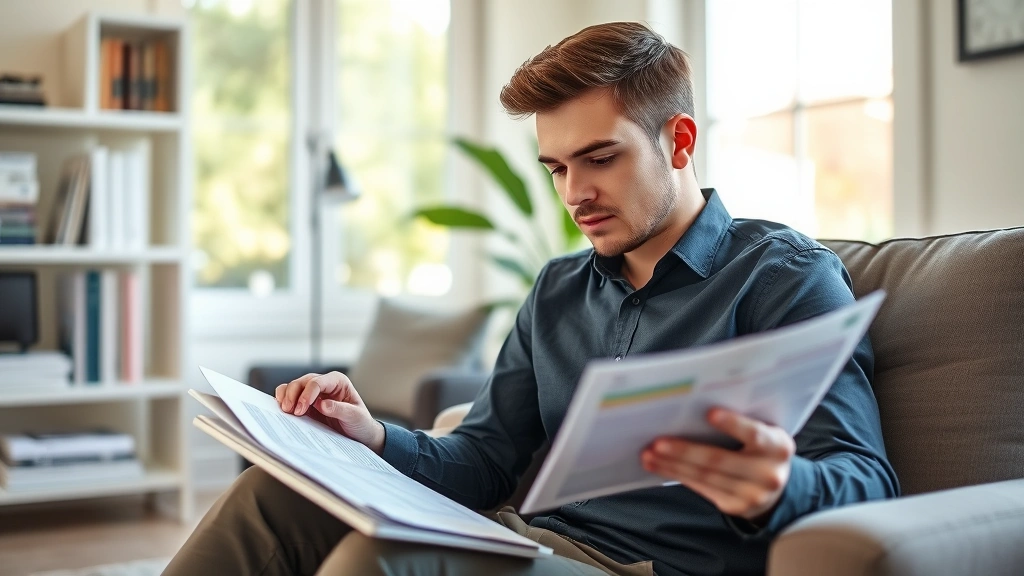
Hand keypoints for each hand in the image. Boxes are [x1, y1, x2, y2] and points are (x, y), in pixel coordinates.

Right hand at [275, 371, 385, 454]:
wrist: (360, 435)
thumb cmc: (361, 423)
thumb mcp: (355, 417)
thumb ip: (340, 409)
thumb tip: (322, 404)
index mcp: (338, 382)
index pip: (317, 382)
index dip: (307, 394)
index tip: (301, 409)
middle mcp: (324, 385)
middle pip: (302, 382)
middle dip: (293, 394)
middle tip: (289, 410)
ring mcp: (313, 394)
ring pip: (293, 387)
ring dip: (286, 396)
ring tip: (284, 411)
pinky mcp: (306, 405)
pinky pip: (290, 397)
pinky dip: (284, 401)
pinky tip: (283, 411)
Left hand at [641, 408, 795, 522]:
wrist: (775, 487)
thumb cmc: (760, 448)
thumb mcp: (763, 433)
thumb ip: (741, 423)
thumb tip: (692, 411)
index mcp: (778, 447)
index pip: (755, 434)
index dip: (733, 424)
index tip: (709, 413)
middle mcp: (768, 473)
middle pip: (719, 460)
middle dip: (685, 451)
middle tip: (657, 443)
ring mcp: (752, 495)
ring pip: (705, 477)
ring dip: (672, 465)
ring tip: (649, 455)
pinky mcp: (735, 507)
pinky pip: (702, 489)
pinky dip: (678, 475)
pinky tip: (660, 467)